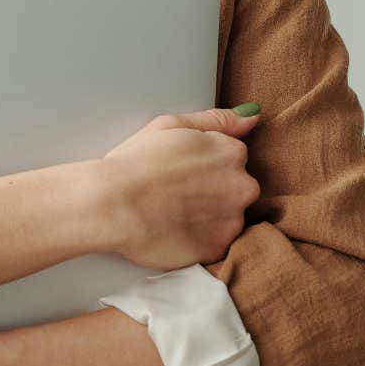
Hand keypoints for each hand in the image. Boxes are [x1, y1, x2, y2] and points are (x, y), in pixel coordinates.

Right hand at [98, 104, 263, 270]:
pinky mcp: (218, 248)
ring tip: (171, 212)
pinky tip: (172, 230)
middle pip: (236, 189)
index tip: (180, 170)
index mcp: (231, 152)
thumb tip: (252, 117)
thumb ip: (217, 120)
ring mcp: (233, 220)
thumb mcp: (170, 125)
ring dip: (207, 217)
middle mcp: (242, 185)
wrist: (112, 203)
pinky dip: (198, 239)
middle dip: (213, 191)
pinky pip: (214, 243)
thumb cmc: (135, 161)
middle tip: (175, 192)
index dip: (204, 165)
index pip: (233, 159)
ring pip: (228, 218)